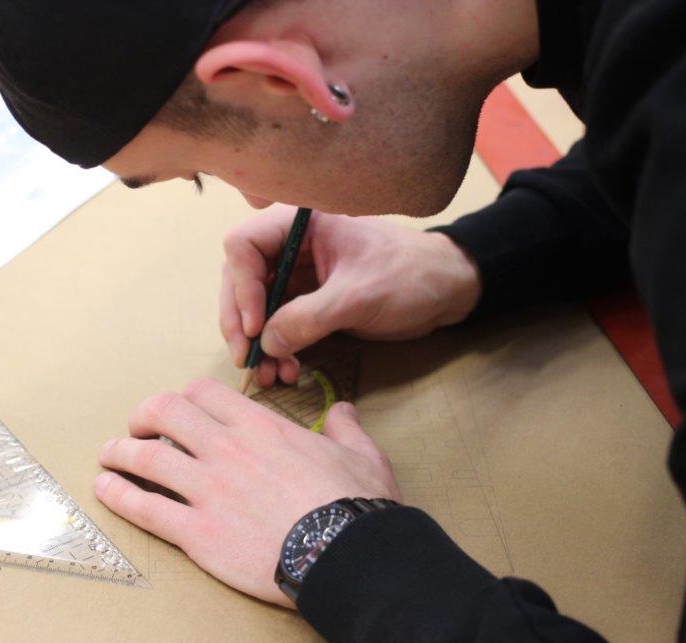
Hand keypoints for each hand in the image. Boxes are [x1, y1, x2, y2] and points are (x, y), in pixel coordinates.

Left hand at [94, 378, 400, 606]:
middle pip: (164, 411)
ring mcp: (207, 490)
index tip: (179, 410)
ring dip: (120, 451)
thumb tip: (345, 411)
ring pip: (145, 457)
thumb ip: (345, 428)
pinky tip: (105, 488)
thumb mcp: (361, 456)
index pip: (202, 391)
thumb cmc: (356, 507)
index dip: (183, 396)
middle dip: (143, 415)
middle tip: (137, 428)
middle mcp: (226, 449)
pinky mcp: (196, 532)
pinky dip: (118, 495)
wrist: (347, 556)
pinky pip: (145, 508)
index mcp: (260, 426)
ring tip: (108, 454)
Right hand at [220, 206, 480, 386]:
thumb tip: (267, 343)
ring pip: (254, 308)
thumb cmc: (409, 275)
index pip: (243, 246)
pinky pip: (276, 325)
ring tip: (269, 375)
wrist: (445, 290)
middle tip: (247, 358)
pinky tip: (286, 371)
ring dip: (257, 343)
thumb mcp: (359, 295)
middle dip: (241, 323)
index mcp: (299, 224)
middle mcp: (290, 245)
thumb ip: (310, 317)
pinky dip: (276, 349)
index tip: (255, 326)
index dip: (241, 288)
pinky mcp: (306, 301)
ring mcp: (296, 274)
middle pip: (240, 280)